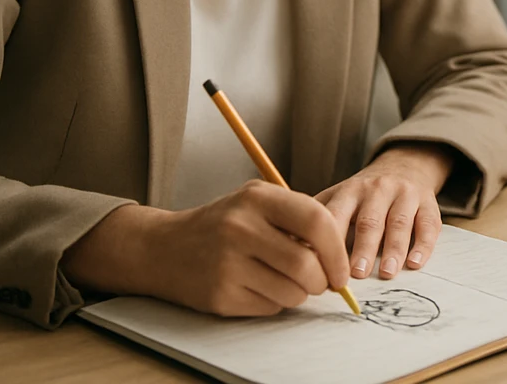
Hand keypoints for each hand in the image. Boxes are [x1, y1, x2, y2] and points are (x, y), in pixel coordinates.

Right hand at [63, 179, 350, 316]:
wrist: (164, 248)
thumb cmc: (223, 224)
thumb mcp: (257, 202)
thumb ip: (298, 218)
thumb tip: (340, 255)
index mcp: (257, 198)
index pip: (317, 222)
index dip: (338, 250)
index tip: (342, 268)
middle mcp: (240, 228)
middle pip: (306, 264)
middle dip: (322, 280)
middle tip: (321, 282)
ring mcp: (227, 263)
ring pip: (292, 292)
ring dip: (300, 294)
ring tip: (287, 281)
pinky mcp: (219, 295)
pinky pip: (269, 308)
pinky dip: (276, 303)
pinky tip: (260, 287)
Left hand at [317, 142, 453, 280]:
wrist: (404, 165)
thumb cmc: (364, 194)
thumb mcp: (338, 198)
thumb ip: (317, 221)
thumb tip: (287, 249)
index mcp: (349, 191)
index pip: (336, 216)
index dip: (330, 242)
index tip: (323, 269)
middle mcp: (377, 190)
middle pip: (369, 220)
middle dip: (364, 247)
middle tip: (357, 274)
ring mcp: (405, 194)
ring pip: (400, 222)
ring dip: (394, 249)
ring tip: (388, 273)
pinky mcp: (428, 202)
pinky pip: (428, 224)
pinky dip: (423, 245)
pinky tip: (415, 263)